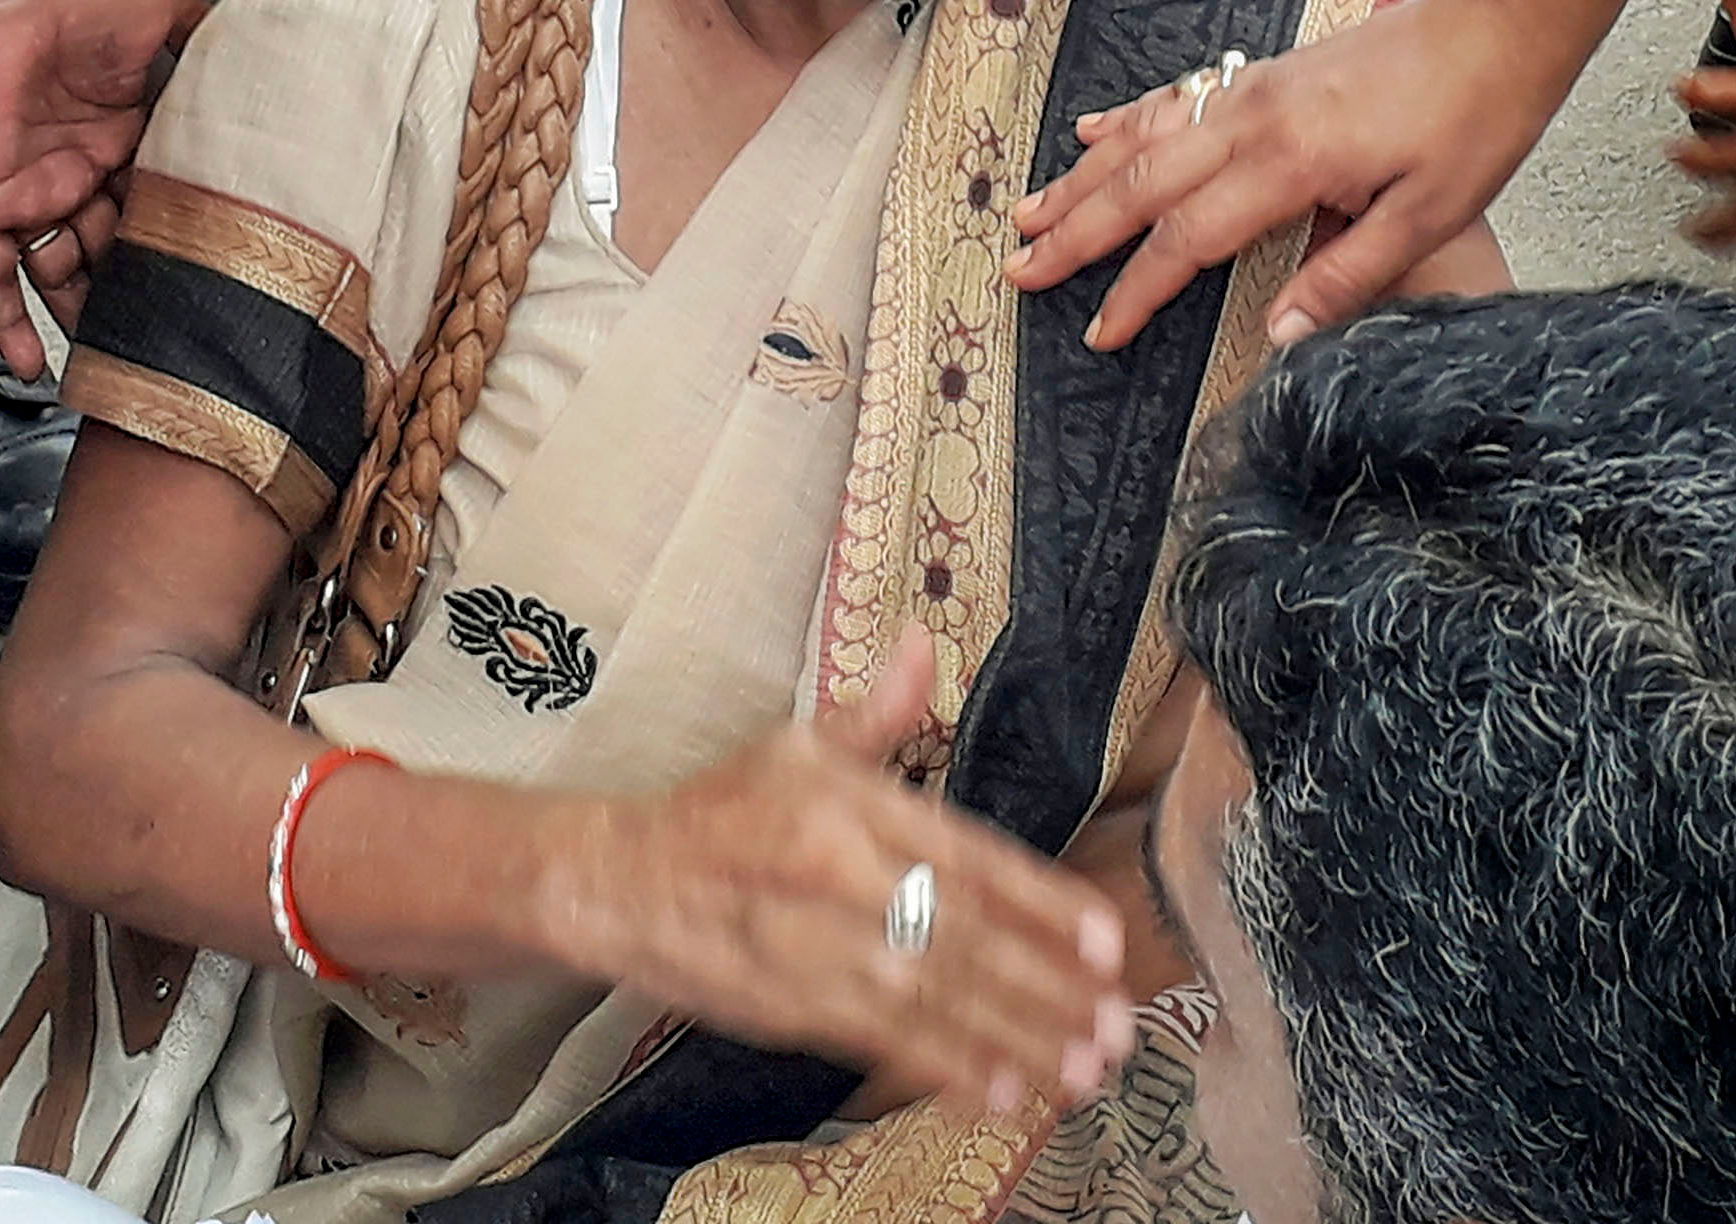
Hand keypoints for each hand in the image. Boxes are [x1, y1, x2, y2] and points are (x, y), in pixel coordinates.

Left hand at [0, 0, 209, 373]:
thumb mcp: (167, 4)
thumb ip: (206, 40)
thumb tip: (257, 58)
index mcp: (122, 128)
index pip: (156, 198)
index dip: (181, 235)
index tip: (216, 273)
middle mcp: (79, 165)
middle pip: (114, 246)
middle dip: (140, 287)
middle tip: (175, 332)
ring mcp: (33, 189)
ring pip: (63, 272)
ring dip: (88, 316)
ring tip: (123, 363)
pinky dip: (10, 323)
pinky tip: (34, 368)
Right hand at [558, 643, 1138, 1119]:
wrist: (616, 881)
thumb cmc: (719, 811)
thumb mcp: (795, 745)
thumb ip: (878, 712)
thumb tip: (927, 645)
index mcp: (848, 805)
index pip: (966, 856)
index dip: (1041, 903)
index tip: (1104, 941)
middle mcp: (837, 875)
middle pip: (961, 937)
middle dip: (1047, 988)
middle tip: (1118, 1024)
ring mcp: (813, 948)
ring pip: (931, 1000)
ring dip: (1014, 1039)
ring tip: (1082, 1068)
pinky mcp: (791, 1007)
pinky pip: (883, 1042)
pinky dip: (946, 1069)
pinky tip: (1002, 1091)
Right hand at [1016, 0, 1566, 352]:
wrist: (1505, 20)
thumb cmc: (1479, 117)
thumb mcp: (1430, 217)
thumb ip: (1345, 278)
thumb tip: (1274, 340)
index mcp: (1291, 161)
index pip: (1188, 239)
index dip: (1138, 292)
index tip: (1099, 335)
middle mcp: (1257, 118)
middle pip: (1143, 183)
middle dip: (1077, 231)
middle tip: (1019, 270)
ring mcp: (1260, 88)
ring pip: (1148, 136)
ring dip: (1086, 177)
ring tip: (1030, 211)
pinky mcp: (1274, 73)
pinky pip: (1180, 98)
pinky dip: (1129, 117)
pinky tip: (1094, 130)